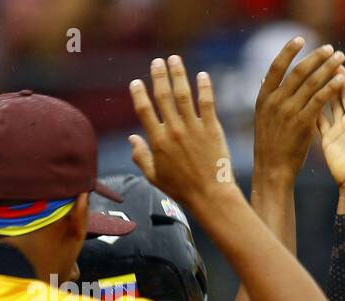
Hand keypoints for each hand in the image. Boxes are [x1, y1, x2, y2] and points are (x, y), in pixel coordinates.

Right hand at [128, 55, 236, 205]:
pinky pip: (207, 104)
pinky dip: (205, 88)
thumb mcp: (155, 177)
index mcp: (158, 141)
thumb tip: (132, 139)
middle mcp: (174, 131)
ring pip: (183, 95)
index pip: (144, 110)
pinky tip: (202, 76)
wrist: (211, 196)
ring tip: (175, 60)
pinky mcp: (212, 130)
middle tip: (157, 62)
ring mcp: (194, 129)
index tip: (137, 82)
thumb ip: (141, 156)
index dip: (139, 94)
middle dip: (159, 76)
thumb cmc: (182, 190)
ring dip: (178, 75)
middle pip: (163, 97)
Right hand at [254, 39, 344, 182]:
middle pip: (297, 72)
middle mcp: (275, 101)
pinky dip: (330, 88)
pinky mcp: (303, 124)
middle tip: (330, 48)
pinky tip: (341, 80)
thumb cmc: (270, 144)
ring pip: (311, 83)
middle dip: (315, 57)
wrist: (273, 169)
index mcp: (264, 97)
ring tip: (340, 58)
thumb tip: (266, 78)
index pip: (276, 67)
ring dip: (327, 69)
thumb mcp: (263, 118)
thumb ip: (268, 98)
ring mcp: (289, 112)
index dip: (288, 51)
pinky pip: (319, 101)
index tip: (301, 39)